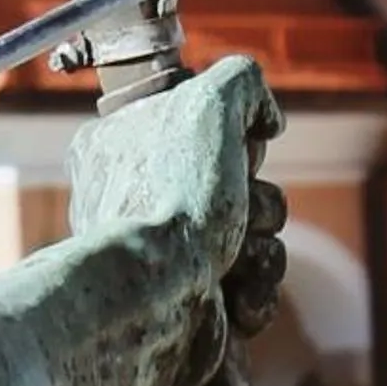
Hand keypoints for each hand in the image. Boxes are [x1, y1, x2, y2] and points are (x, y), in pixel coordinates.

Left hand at [66, 55, 288, 385]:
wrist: (154, 296)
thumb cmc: (172, 195)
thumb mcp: (209, 101)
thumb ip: (242, 81)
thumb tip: (266, 122)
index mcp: (120, 143)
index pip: (207, 128)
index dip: (237, 142)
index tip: (234, 153)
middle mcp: (134, 199)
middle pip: (241, 188)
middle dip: (259, 204)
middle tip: (235, 209)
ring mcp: (162, 256)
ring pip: (255, 241)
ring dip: (263, 252)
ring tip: (232, 262)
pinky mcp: (189, 304)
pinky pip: (250, 290)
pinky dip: (253, 294)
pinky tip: (232, 300)